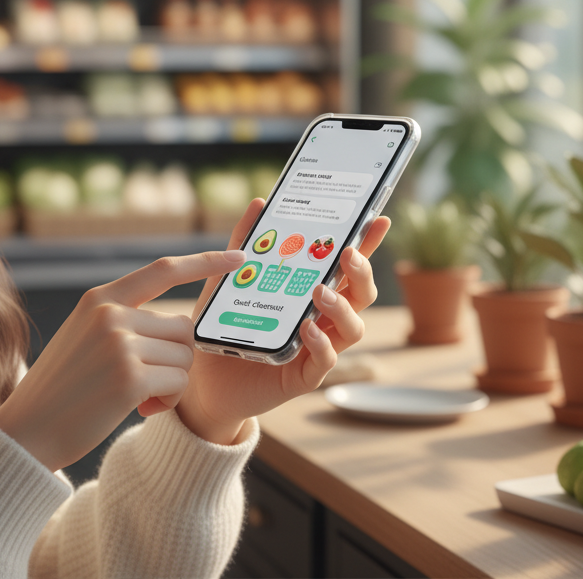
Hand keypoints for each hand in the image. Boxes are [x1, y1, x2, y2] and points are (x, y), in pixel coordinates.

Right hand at [0, 249, 244, 471]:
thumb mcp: (85, 335)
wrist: (26, 431)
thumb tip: (182, 324)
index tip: (237, 258)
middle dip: (177, 358)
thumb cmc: (63, 388)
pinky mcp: (129, 377)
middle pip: (183, 326)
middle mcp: (110, 313)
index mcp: (100, 298)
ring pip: (184, 356)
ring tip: (140, 396)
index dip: (204, 262)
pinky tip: (140, 408)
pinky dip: (168, 400)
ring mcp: (119, 343)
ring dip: (173, 382)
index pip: (163, 269)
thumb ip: (125, 320)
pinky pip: (178, 383)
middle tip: (151, 383)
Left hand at [174, 200, 389, 444]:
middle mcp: (322, 319)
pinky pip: (325, 361)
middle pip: (361, 295)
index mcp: (311, 292)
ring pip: (353, 328)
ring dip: (342, 307)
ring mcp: (317, 348)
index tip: (379, 218)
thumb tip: (259, 204)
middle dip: (361, 273)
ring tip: (320, 292)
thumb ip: (244, 244)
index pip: (346, 266)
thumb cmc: (225, 326)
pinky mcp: (303, 376)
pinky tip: (308, 329)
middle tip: (348, 255)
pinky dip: (322, 344)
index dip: (367, 244)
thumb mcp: (229, 280)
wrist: (204, 378)